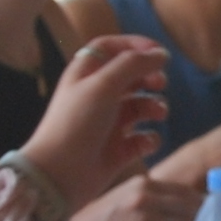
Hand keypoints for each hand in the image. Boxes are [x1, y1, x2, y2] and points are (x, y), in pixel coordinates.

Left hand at [22, 36, 172, 203]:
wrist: (59, 175)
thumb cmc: (76, 123)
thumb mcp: (104, 85)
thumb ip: (134, 64)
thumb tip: (161, 54)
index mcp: (86, 75)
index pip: (110, 48)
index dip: (134, 45)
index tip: (158, 52)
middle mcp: (96, 96)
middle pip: (129, 76)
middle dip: (148, 77)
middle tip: (160, 83)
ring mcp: (107, 124)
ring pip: (139, 107)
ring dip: (153, 106)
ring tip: (158, 113)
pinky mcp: (117, 150)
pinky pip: (141, 139)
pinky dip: (149, 138)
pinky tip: (146, 142)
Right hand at [61, 165, 197, 220]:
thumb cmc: (100, 218)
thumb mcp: (123, 194)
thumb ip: (149, 194)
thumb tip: (179, 202)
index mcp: (142, 184)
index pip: (182, 190)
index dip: (201, 201)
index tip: (213, 209)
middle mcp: (144, 198)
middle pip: (187, 207)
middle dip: (205, 218)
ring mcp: (143, 220)